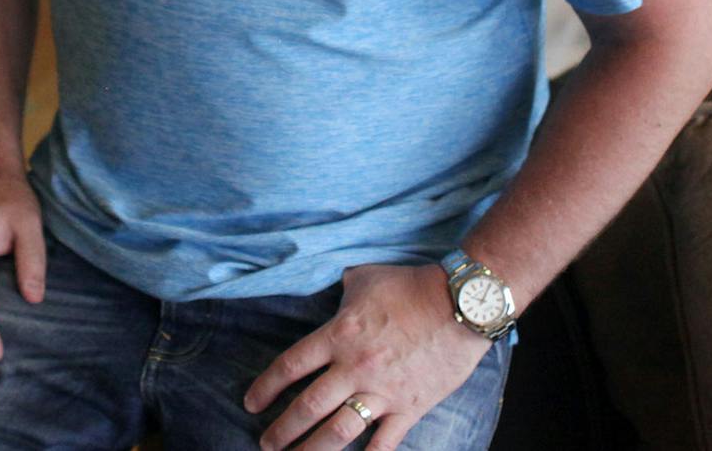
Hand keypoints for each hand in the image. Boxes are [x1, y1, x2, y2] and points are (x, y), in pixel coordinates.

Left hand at [244, 263, 490, 450]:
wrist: (460, 303)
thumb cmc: (411, 285)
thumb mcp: (364, 278)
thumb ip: (341, 290)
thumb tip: (333, 292)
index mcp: (338, 334)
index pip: (290, 366)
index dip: (266, 387)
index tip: (251, 404)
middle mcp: (354, 367)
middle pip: (307, 407)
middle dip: (282, 430)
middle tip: (266, 443)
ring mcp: (383, 391)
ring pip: (338, 431)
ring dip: (312, 450)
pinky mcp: (410, 407)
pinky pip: (384, 443)